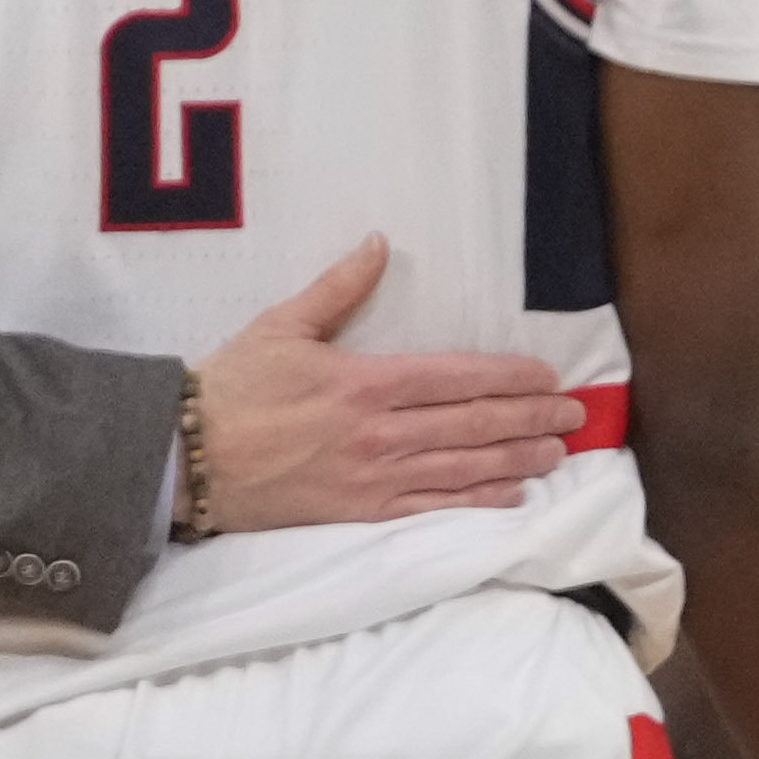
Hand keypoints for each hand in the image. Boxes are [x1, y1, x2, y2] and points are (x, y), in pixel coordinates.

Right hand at [188, 238, 585, 533]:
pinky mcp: (360, 515)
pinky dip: (477, 504)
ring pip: (464, 469)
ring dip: (517, 459)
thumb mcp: (282, 326)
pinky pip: (433, 511)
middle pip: (473, 424)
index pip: (457, 377)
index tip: (547, 377)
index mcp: (365, 381)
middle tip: (575, 416)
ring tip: (557, 452)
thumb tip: (379, 244)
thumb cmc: (230, 388)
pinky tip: (512, 498)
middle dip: (530, 418)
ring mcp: (373, 478)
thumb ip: (338, 288)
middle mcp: (380, 432)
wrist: (183, 459)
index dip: (509, 378)